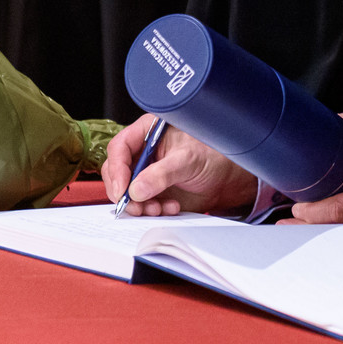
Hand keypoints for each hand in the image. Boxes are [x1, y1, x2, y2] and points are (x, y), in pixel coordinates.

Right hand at [102, 113, 257, 215]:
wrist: (226, 178)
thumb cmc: (211, 156)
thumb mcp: (187, 160)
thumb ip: (162, 173)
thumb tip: (136, 190)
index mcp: (147, 132)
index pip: (120, 148)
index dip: (117, 169)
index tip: (123, 190)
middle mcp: (142, 152)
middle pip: (116, 172)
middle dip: (125, 192)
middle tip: (137, 207)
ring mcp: (145, 173)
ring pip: (126, 191)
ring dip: (139, 205)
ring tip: (159, 209)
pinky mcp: (151, 191)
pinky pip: (140, 204)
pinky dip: (151, 210)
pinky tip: (171, 208)